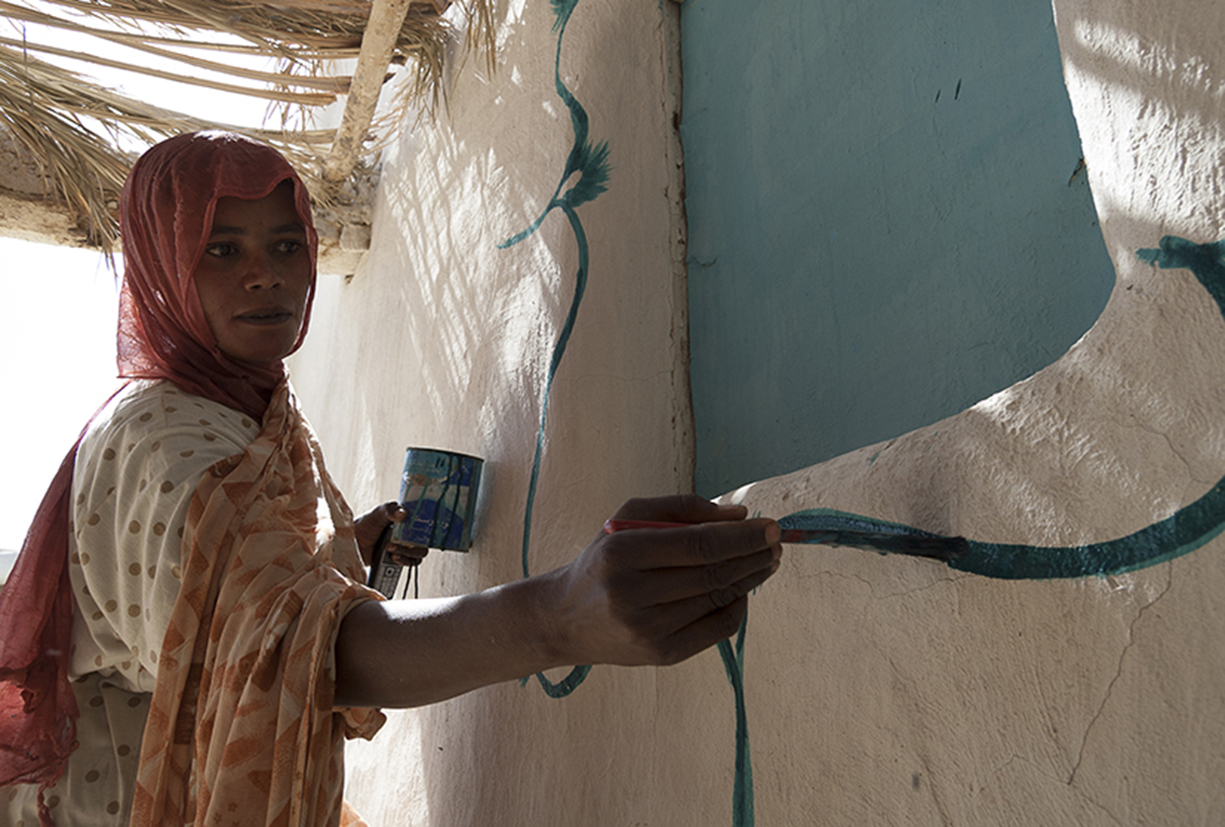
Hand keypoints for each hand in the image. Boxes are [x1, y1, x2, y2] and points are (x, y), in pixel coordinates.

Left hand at [353, 501, 429, 566]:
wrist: (352, 544)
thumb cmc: (363, 525)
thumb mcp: (376, 515)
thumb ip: (389, 511)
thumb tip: (403, 514)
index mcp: (405, 520)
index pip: (423, 524)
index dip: (424, 528)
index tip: (416, 532)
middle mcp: (407, 534)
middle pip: (423, 541)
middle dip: (412, 545)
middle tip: (394, 545)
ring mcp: (404, 546)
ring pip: (418, 554)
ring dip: (408, 554)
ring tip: (392, 553)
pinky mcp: (399, 558)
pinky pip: (410, 563)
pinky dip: (404, 562)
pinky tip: (394, 558)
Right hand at [551, 494, 781, 667]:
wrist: (565, 619)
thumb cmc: (604, 561)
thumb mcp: (629, 521)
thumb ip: (682, 510)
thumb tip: (739, 516)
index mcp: (621, 552)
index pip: (697, 544)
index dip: (741, 535)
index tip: (770, 525)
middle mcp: (632, 593)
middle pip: (713, 571)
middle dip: (754, 554)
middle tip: (777, 542)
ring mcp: (647, 629)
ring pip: (718, 598)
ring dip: (752, 577)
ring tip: (768, 560)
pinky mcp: (660, 655)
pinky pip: (716, 628)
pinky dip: (737, 606)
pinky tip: (744, 589)